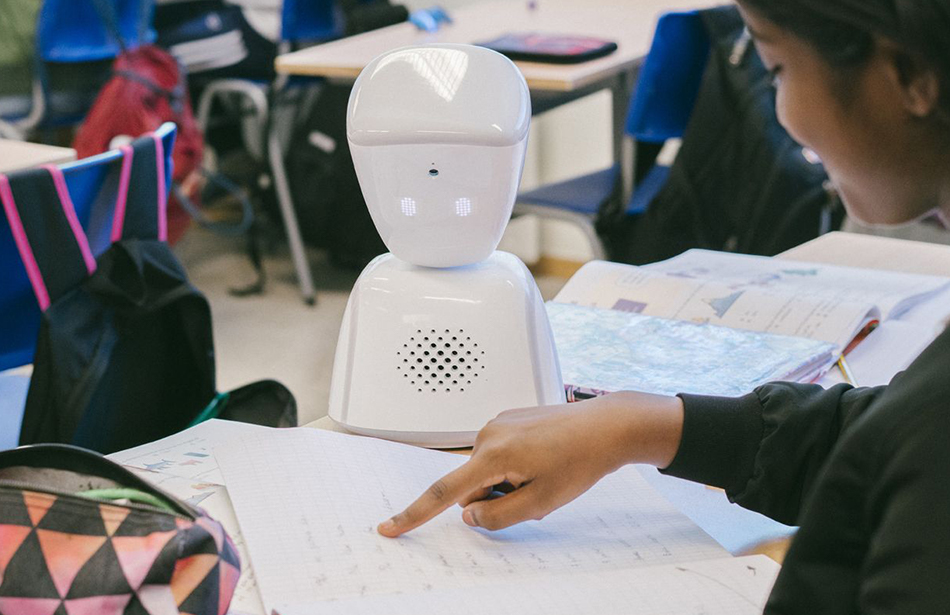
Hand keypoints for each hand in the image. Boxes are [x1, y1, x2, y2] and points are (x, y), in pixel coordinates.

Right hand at [377, 391, 683, 536]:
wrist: (606, 426)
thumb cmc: (580, 460)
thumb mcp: (540, 503)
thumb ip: (497, 516)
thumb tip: (469, 515)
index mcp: (492, 455)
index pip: (444, 493)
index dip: (414, 515)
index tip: (389, 527)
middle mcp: (488, 434)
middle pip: (472, 485)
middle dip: (495, 497)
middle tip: (537, 490)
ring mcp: (498, 423)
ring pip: (487, 471)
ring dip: (507, 481)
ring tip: (545, 472)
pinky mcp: (509, 418)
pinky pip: (499, 453)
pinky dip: (514, 465)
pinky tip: (544, 458)